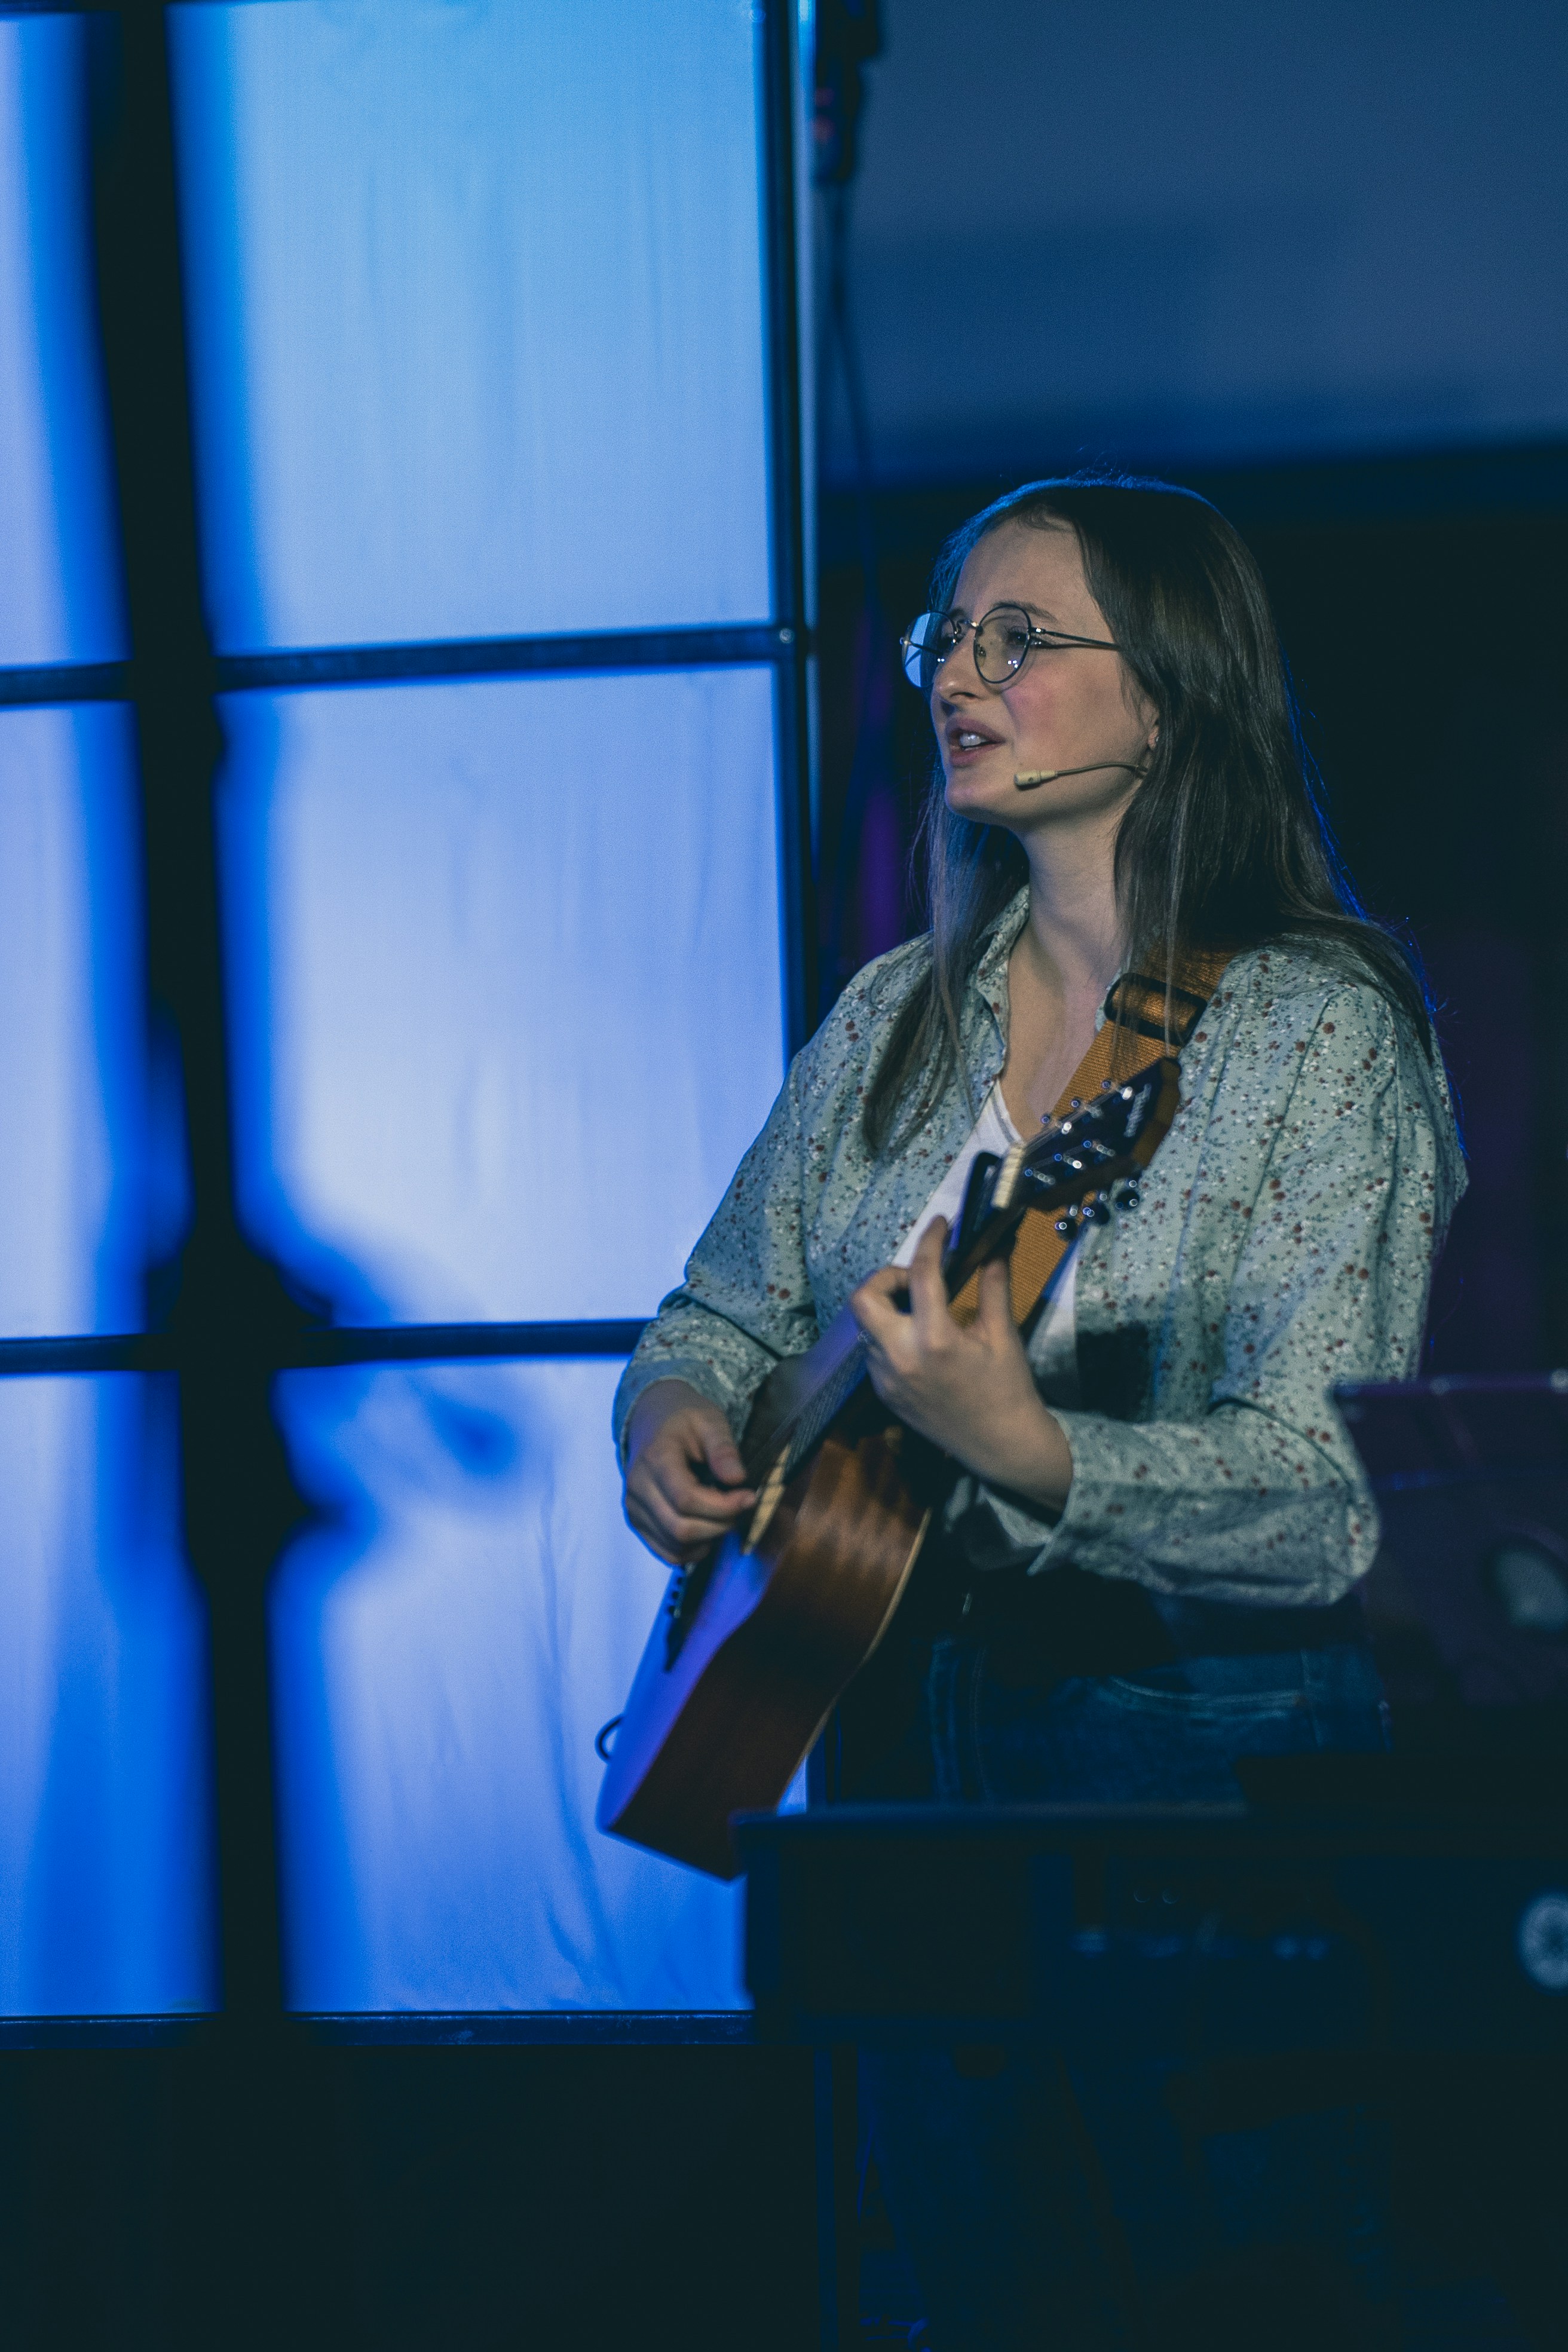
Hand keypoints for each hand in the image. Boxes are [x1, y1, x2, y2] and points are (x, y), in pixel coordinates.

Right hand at [623, 1379, 756, 1564]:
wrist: (651, 1420)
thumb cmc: (684, 1420)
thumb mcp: (710, 1421)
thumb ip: (724, 1449)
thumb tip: (737, 1480)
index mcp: (655, 1459)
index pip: (687, 1499)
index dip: (723, 1506)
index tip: (749, 1496)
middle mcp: (638, 1488)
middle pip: (681, 1528)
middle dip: (720, 1525)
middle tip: (740, 1507)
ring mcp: (634, 1509)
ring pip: (676, 1546)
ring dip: (709, 1537)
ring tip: (723, 1514)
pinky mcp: (637, 1523)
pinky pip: (667, 1552)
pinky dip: (693, 1550)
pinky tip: (708, 1528)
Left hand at [850, 1218, 1073, 1513]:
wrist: (1000, 1446)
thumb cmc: (1007, 1389)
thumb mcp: (1002, 1334)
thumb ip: (993, 1285)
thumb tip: (995, 1246)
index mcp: (935, 1339)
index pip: (924, 1274)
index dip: (932, 1241)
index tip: (941, 1225)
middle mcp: (900, 1358)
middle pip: (863, 1299)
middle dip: (885, 1278)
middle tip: (917, 1280)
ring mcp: (886, 1379)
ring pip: (866, 1326)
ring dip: (888, 1307)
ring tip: (922, 1308)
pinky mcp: (884, 1394)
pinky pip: (874, 1351)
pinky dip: (889, 1334)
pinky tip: (919, 1339)